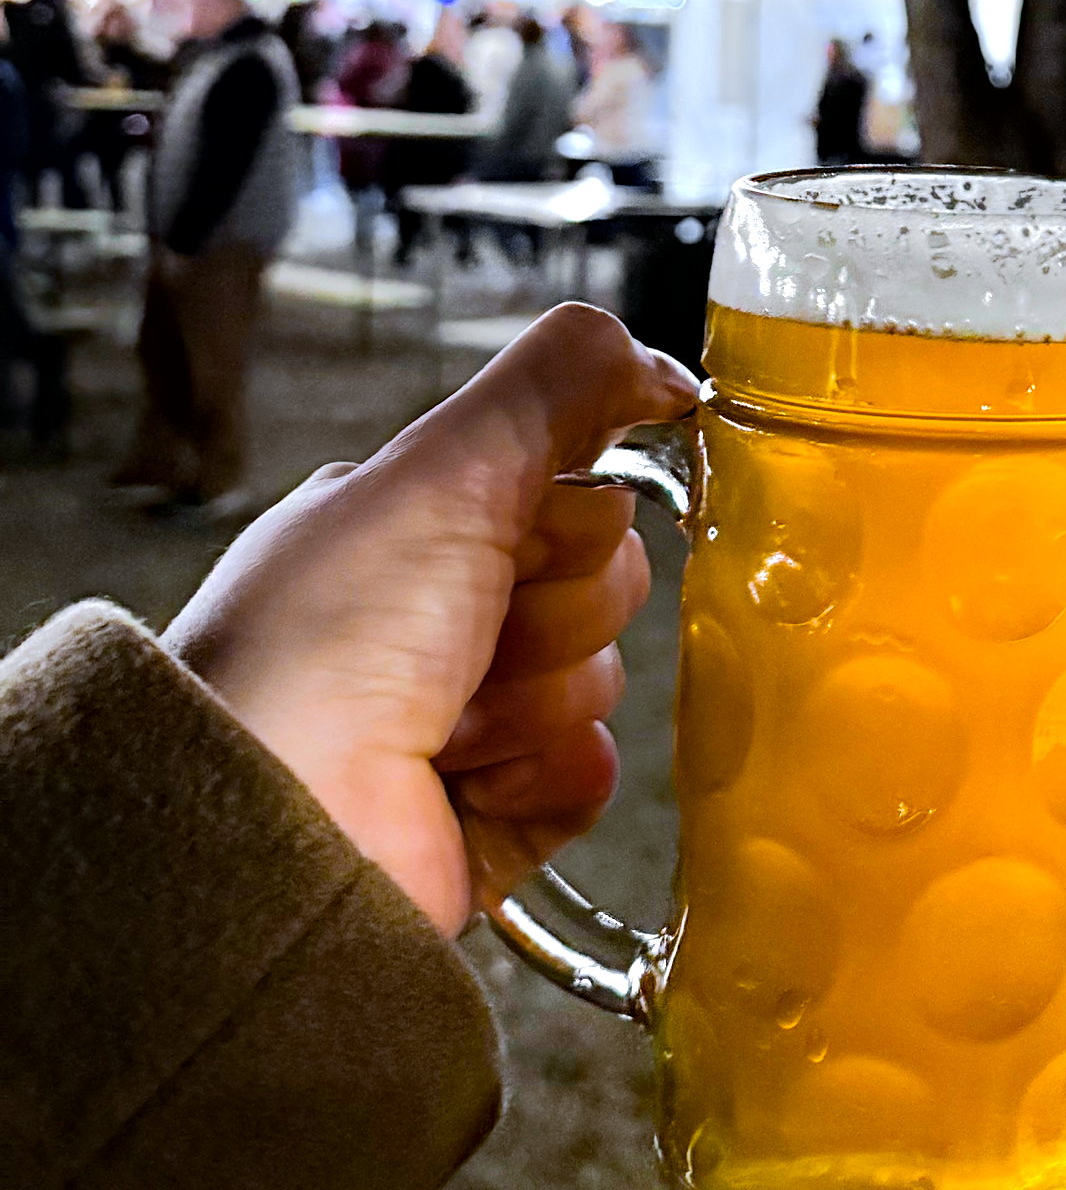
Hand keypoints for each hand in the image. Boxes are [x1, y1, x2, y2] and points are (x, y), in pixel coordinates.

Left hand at [166, 304, 696, 936]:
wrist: (274, 819)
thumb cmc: (332, 635)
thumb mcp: (448, 463)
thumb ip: (565, 381)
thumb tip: (668, 370)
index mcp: (416, 525)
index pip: (575, 491)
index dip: (571, 515)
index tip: (512, 535)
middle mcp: (435, 618)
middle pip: (602, 585)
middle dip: (556, 612)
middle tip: (471, 639)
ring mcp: (464, 722)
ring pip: (599, 684)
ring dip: (537, 703)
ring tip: (446, 727)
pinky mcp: (494, 815)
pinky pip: (592, 773)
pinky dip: (549, 776)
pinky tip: (475, 781)